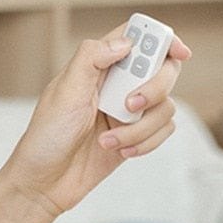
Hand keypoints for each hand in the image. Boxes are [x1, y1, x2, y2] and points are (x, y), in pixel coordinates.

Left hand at [0, 22, 191, 218]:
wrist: (44, 182)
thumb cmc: (47, 136)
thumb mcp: (64, 92)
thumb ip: (91, 58)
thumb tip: (124, 42)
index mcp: (94, 68)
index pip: (134, 40)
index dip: (160, 39)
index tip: (178, 52)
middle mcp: (113, 86)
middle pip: (160, 71)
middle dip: (154, 90)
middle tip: (130, 106)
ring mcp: (126, 112)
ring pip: (165, 106)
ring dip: (140, 127)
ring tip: (107, 140)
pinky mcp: (135, 136)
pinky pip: (162, 131)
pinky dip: (144, 142)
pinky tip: (118, 150)